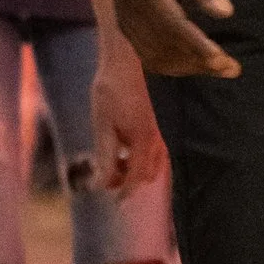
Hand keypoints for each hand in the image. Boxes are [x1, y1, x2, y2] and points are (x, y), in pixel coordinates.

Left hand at [87, 33, 166, 191]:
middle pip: (146, 175)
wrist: (126, 60)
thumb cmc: (111, 90)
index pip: (137, 178)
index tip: (114, 203)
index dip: (125, 193)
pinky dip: (139, 156)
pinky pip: (154, 151)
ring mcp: (161, 132)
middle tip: (104, 173)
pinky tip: (122, 144)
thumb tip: (102, 184)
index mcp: (144, 141)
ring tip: (112, 157)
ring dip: (133, 168)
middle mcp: (158, 139)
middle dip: (127, 180)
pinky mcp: (159, 125)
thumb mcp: (102, 126)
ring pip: (152, 164)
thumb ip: (105, 157)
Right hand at [100, 0, 239, 80]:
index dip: (200, 48)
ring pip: (154, 57)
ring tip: (217, 67)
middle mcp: (129, 10)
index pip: (174, 28)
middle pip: (164, 49)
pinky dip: (171, 62)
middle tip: (233, 69)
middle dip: (199, 63)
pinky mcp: (125, 24)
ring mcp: (124, 19)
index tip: (225, 62)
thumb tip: (225, 14)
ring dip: (186, 67)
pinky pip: (146, 53)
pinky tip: (194, 60)